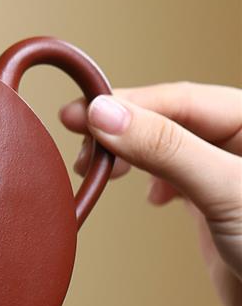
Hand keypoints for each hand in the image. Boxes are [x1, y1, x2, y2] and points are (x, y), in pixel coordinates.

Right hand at [60, 83, 241, 305]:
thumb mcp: (223, 189)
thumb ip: (165, 148)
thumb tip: (105, 114)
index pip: (180, 98)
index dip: (126, 103)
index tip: (78, 115)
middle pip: (170, 117)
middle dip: (122, 127)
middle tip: (78, 143)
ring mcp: (229, 174)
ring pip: (168, 145)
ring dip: (131, 152)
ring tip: (99, 167)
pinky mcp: (220, 207)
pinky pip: (176, 176)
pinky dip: (150, 179)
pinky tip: (147, 195)